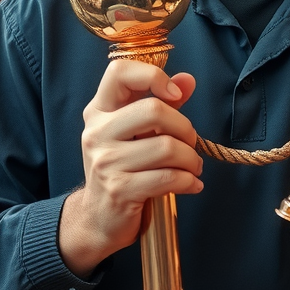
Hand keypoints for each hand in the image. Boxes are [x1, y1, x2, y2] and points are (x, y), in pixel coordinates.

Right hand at [58, 61, 200, 276]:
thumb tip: (187, 80)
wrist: (98, 217)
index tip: (175, 95)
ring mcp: (105, 162)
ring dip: (191, 159)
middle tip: (190, 143)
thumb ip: (162, 104)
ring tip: (192, 167)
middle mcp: (97, 132)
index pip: (119, 72)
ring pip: (167, 148)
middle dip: (185, 128)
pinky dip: (188, 181)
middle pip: (154, 110)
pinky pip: (168, 178)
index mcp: (99, 110)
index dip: (152, 75)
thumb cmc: (123, 167)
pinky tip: (191, 184)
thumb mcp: (137, 132)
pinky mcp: (119, 190)